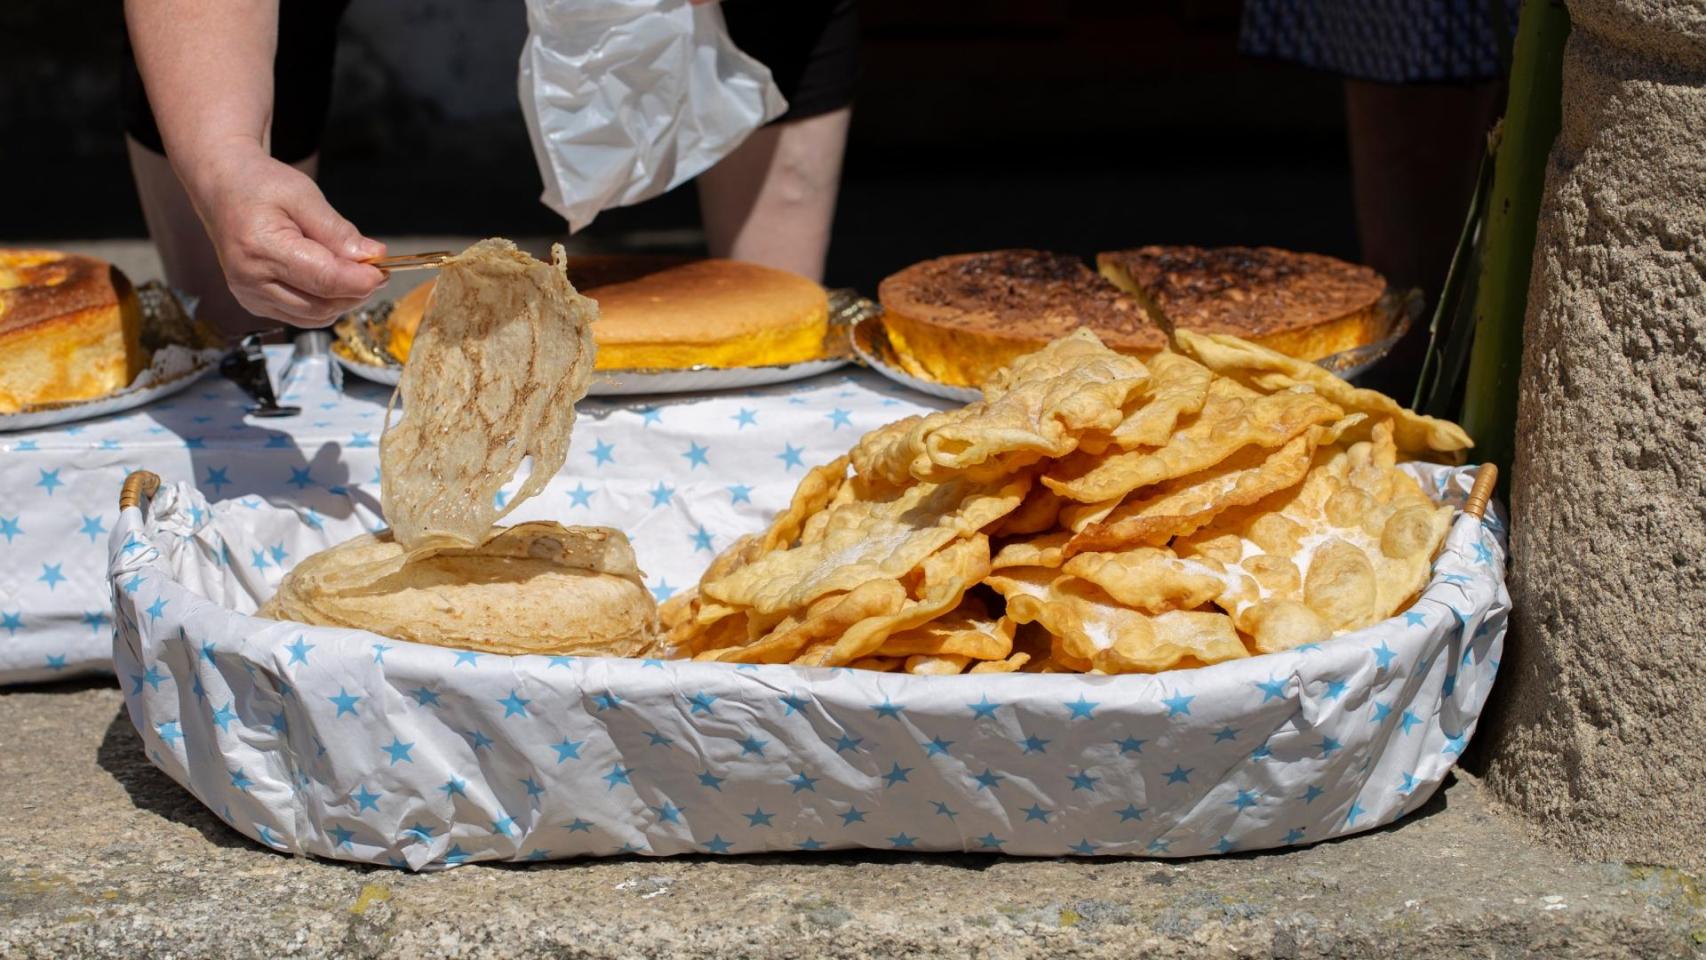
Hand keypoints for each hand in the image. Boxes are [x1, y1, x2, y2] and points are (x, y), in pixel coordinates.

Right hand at [184, 142, 386, 327]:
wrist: (223, 188)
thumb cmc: (261, 186)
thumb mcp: (303, 196)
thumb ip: (337, 230)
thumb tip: (372, 257)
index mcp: (260, 249)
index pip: (323, 280)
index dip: (360, 281)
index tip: (382, 271)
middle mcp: (249, 280)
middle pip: (321, 305)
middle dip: (356, 292)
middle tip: (375, 269)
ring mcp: (250, 296)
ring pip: (315, 317)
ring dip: (343, 300)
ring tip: (354, 271)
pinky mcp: (255, 303)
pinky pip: (302, 315)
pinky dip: (325, 303)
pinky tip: (331, 279)